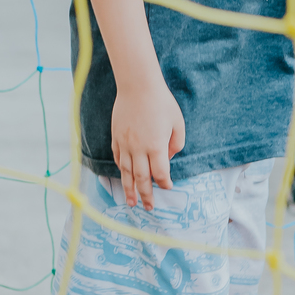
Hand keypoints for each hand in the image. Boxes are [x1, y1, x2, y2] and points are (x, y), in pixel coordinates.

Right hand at [111, 78, 184, 209]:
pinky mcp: (116, 137)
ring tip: (131, 203)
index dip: (164, 183)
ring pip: (126, 172)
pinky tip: (125, 177)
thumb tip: (169, 157)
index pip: (160, 173)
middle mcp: (138, 148)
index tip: (168, 187)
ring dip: (129, 189)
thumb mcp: (178, 123)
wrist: (137, 85)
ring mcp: (125, 143)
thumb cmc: (161, 102)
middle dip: (146, 195)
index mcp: (156, 146)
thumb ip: (176, 143)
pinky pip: (119, 158)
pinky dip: (122, 170)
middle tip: (148, 208)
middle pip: (141, 178)